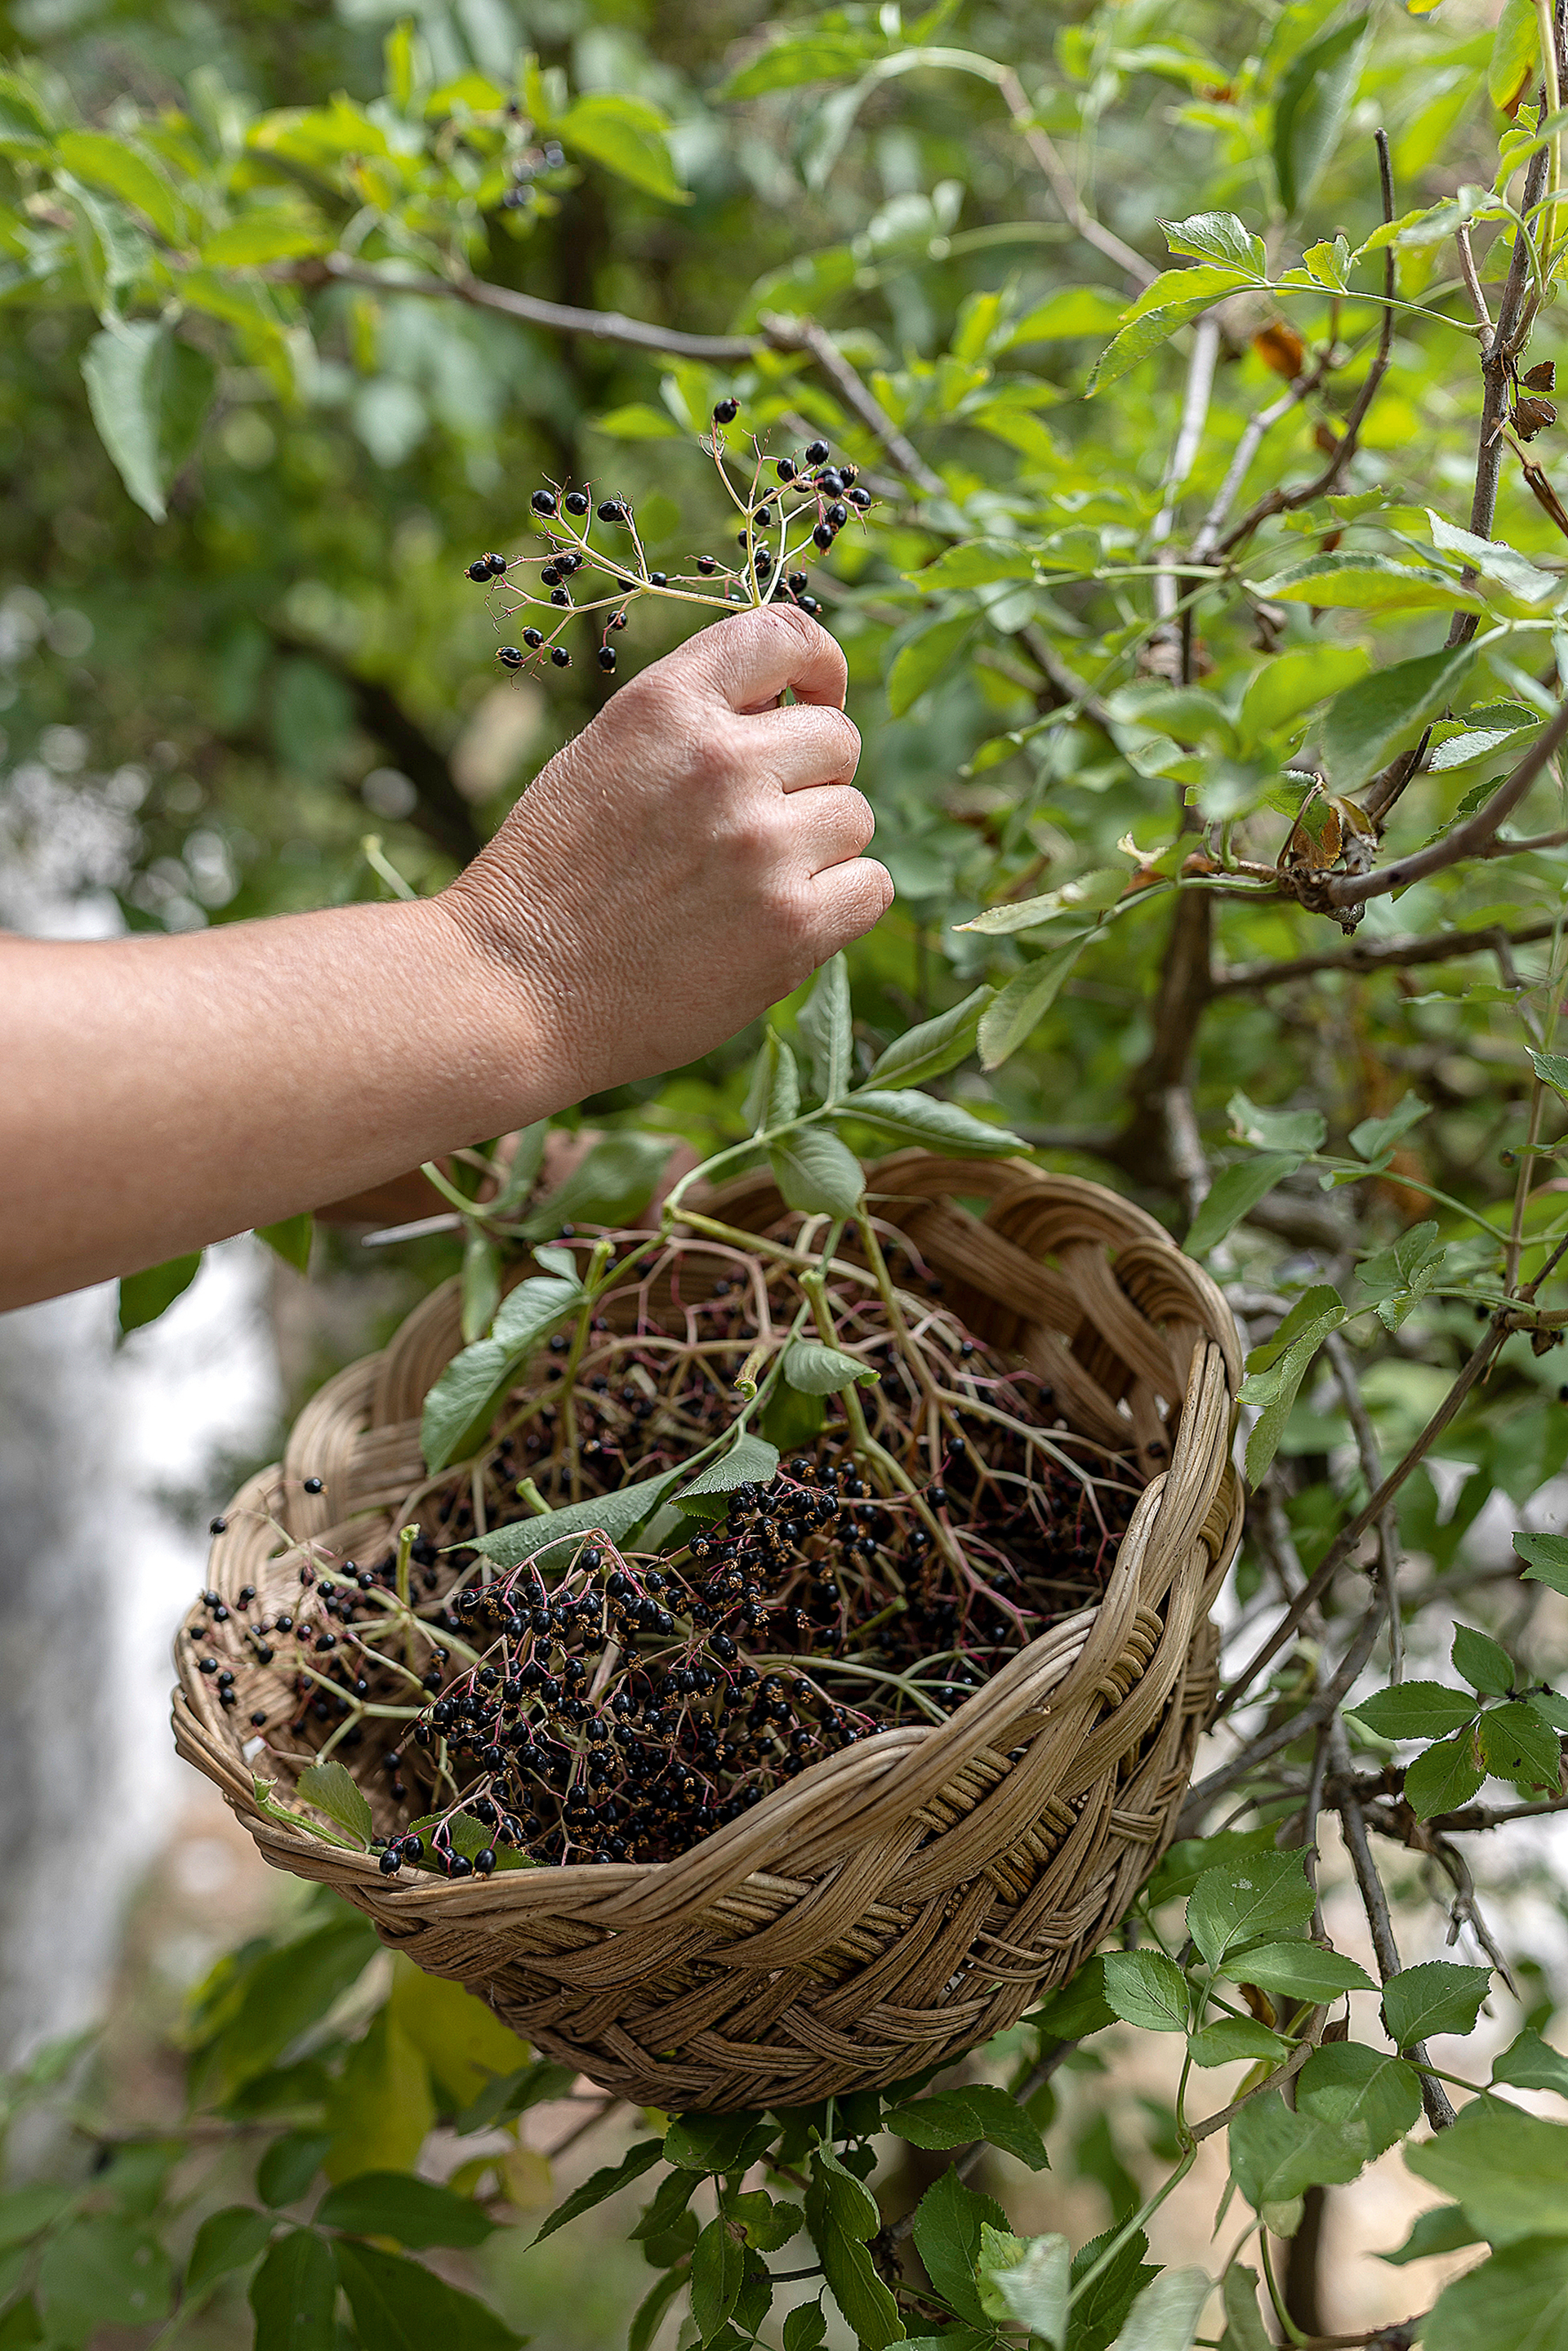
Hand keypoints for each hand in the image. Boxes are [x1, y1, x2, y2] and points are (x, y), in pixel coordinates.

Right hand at [437, 606, 890, 1099]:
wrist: (511, 991)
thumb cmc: (549, 883)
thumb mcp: (600, 761)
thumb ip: (691, 726)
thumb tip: (790, 711)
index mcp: (666, 706)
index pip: (783, 634)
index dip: (818, 665)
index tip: (814, 699)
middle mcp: (722, 761)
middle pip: (837, 740)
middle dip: (809, 779)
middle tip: (754, 830)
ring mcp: (762, 844)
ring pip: (856, 817)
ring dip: (820, 848)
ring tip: (749, 886)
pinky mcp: (791, 924)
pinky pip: (870, 887)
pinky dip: (840, 905)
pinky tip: (781, 923)